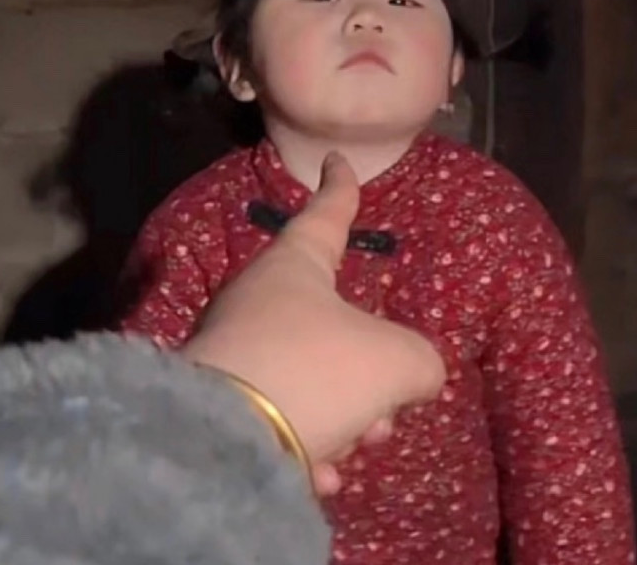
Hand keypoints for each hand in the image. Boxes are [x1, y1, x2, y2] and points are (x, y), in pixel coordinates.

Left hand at [182, 153, 444, 483]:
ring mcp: (234, 349)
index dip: (341, 189)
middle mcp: (258, 301)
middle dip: (368, 366)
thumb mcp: (394, 361)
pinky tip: (319, 475)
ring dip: (346, 414)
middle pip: (329, 320)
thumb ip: (417, 359)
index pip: (325, 214)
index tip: (336, 161)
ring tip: (359, 444)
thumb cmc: (316, 371)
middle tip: (387, 407)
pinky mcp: (218, 400)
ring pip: (310, 374)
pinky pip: (280, 414)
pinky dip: (308, 442)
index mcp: (294, 269)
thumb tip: (410, 374)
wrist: (225, 440)